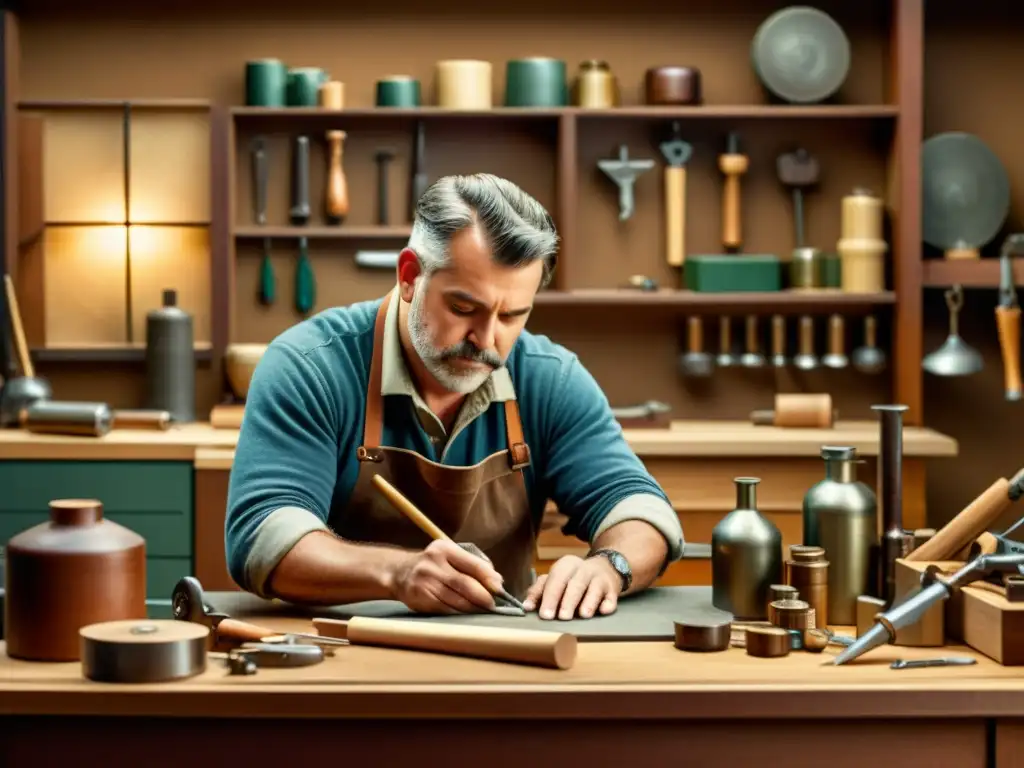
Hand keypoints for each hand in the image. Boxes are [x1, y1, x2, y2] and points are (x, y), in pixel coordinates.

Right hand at [388, 539, 503, 613]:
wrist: (399, 573)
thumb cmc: (434, 565)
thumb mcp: (450, 555)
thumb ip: (473, 564)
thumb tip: (497, 581)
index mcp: (444, 549)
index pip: (473, 564)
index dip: (489, 578)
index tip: (500, 589)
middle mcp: (433, 563)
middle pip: (465, 584)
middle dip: (483, 597)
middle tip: (493, 605)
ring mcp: (425, 582)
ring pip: (456, 600)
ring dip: (473, 608)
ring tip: (483, 611)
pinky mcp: (420, 598)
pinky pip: (445, 610)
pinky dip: (459, 614)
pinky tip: (466, 615)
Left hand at [522, 555, 619, 619]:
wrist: (605, 568)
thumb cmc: (573, 578)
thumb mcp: (556, 579)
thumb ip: (540, 591)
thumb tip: (527, 606)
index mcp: (566, 565)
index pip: (556, 580)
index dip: (549, 597)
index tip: (544, 615)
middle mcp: (584, 569)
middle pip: (575, 583)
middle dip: (567, 601)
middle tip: (562, 617)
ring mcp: (600, 578)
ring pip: (594, 588)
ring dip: (588, 602)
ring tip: (583, 615)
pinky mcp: (612, 589)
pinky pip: (611, 596)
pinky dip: (608, 603)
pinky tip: (604, 610)